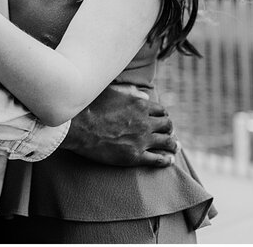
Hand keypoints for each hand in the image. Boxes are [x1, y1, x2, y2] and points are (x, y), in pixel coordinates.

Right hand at [59, 84, 176, 166]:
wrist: (78, 127)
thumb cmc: (90, 106)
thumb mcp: (111, 91)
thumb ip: (130, 93)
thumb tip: (144, 96)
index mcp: (139, 105)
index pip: (161, 110)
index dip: (163, 115)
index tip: (162, 119)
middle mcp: (144, 122)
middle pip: (167, 125)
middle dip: (169, 128)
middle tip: (169, 132)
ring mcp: (141, 140)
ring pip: (167, 142)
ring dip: (173, 144)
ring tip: (175, 147)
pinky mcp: (135, 156)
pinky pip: (158, 159)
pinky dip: (167, 160)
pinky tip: (169, 161)